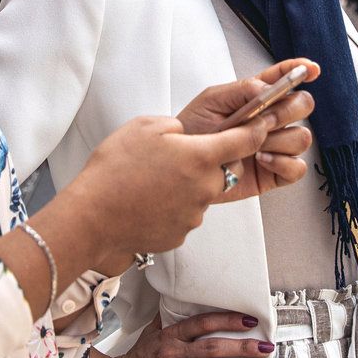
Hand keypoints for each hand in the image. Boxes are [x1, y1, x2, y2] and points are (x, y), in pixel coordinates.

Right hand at [52, 114, 278, 264]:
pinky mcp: (181, 234)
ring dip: (188, 186)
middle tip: (181, 158)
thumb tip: (185, 133)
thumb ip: (176, 125)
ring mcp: (195, 214)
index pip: (246, 140)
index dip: (257, 129)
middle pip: (227, 170)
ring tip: (154, 182)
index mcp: (202, 156)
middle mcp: (206, 187)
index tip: (263, 123)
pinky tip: (148, 201)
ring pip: (203, 194)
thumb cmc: (116, 169)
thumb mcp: (145, 126)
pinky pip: (186, 215)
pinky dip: (174, 207)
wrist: (93, 217)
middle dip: (213, 162)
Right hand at [90, 311, 274, 357]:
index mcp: (170, 335)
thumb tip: (180, 300)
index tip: (251, 320)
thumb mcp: (151, 334)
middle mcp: (171, 352)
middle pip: (212, 346)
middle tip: (266, 347)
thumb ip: (169, 320)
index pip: (203, 323)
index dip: (228, 320)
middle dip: (241, 346)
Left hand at [176, 59, 319, 200]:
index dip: (302, 70)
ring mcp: (275, 146)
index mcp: (257, 97)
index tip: (311, 69)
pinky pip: (297, 168)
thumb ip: (242, 90)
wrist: (182, 164)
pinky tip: (261, 160)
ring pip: (302, 137)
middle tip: (265, 119)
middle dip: (288, 110)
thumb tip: (269, 88)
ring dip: (279, 140)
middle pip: (303, 105)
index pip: (285, 78)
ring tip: (254, 145)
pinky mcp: (275, 172)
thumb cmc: (193, 131)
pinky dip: (282, 163)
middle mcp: (270, 120)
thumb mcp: (212, 101)